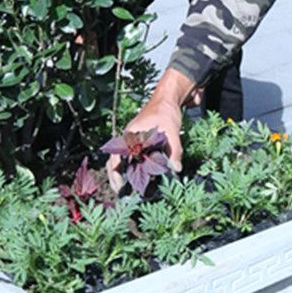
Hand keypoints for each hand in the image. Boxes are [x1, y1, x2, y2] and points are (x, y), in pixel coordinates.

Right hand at [106, 68, 193, 192]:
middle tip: (122, 194)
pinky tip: (143, 178)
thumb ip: (174, 150)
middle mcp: (129, 140)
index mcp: (130, 136)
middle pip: (116, 161)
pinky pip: (134, 158)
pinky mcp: (142, 142)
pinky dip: (135, 168)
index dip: (115, 173)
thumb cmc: (165, 111)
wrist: (168, 98)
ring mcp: (134, 141)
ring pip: (124, 160)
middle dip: (116, 177)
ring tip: (130, 190)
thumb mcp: (171, 131)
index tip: (120, 187)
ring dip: (125, 174)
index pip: (116, 157)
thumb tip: (176, 169)